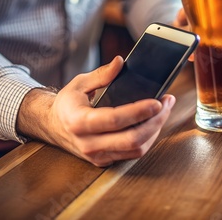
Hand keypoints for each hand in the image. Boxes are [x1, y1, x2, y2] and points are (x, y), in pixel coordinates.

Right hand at [17, 57, 175, 166]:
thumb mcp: (80, 83)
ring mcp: (97, 155)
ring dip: (155, 130)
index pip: (114, 119)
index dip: (139, 111)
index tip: (158, 101)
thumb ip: (102, 74)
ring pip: (135, 149)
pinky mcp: (105, 160)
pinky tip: (153, 122)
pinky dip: (147, 138)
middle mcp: (88, 143)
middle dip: (155, 121)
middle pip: (131, 139)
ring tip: (165, 110)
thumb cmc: (68, 102)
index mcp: (79, 121)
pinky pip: (132, 153)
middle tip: (168, 103)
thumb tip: (120, 62)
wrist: (53, 125)